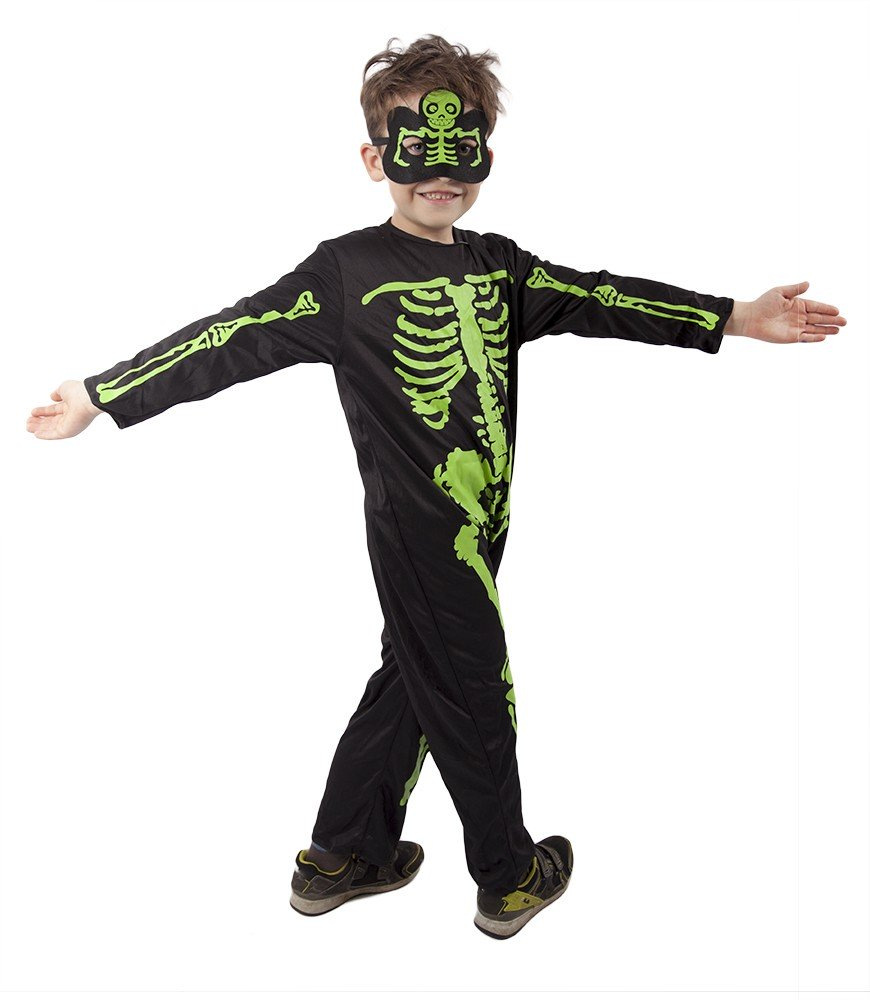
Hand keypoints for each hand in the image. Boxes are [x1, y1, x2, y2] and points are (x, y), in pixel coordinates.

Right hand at [26, 380, 102, 439]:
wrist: (87, 399)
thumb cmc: (78, 392)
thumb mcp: (64, 388)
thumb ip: (58, 393)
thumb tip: (52, 397)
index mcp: (70, 406)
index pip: (53, 410)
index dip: (42, 411)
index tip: (32, 412)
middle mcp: (70, 416)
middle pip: (52, 421)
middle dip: (39, 421)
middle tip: (28, 421)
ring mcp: (69, 424)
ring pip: (51, 428)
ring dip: (39, 428)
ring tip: (27, 426)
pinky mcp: (68, 431)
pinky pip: (54, 434)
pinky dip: (45, 435)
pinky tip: (36, 434)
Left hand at [728, 281, 846, 343]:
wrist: (751, 318)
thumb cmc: (763, 304)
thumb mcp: (780, 292)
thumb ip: (795, 289)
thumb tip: (808, 283)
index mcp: (797, 304)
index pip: (816, 307)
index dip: (827, 309)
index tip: (837, 310)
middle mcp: (798, 316)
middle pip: (819, 318)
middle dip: (832, 320)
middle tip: (844, 322)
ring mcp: (795, 327)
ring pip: (815, 328)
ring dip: (826, 329)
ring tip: (838, 330)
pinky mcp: (790, 337)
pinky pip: (805, 337)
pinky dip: (814, 337)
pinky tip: (824, 336)